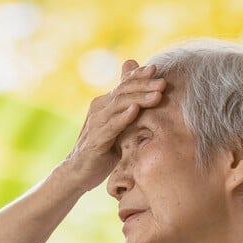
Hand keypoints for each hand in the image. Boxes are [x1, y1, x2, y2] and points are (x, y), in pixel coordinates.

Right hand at [61, 59, 165, 190]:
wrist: (80, 172)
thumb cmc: (104, 150)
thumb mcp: (119, 128)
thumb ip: (130, 112)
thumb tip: (148, 99)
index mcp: (105, 104)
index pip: (123, 84)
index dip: (139, 75)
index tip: (155, 69)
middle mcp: (99, 109)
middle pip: (123, 91)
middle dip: (144, 85)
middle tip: (163, 82)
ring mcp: (96, 123)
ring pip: (119, 105)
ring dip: (139, 98)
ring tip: (157, 95)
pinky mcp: (95, 140)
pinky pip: (111, 126)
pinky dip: (123, 117)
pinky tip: (136, 110)